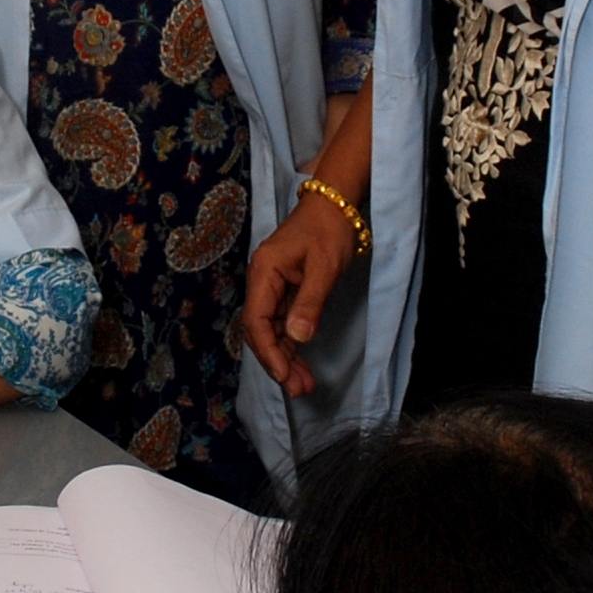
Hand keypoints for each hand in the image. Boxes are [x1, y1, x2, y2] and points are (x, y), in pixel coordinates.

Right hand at [244, 195, 362, 397]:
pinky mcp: (286, 290)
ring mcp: (273, 286)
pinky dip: (291, 344)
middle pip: (260, 330)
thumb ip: (310, 302)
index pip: (256, 321)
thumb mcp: (325, 266)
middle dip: (277, 361)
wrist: (335, 203)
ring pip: (272, 330)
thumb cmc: (330, 230)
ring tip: (303, 385)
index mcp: (265, 272)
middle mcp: (262, 281)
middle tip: (299, 388)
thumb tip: (297, 338)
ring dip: (285, 357)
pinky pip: (283, 323)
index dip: (268, 352)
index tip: (284, 376)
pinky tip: (301, 363)